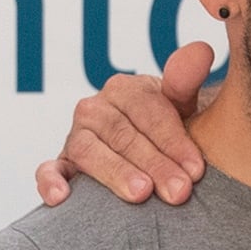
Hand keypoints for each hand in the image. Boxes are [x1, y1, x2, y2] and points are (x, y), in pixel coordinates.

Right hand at [38, 42, 214, 207]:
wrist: (149, 154)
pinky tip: (61, 198)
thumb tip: (201, 51)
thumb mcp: (181, 107)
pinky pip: (49, 170)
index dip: (173, 140)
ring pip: (89, 151)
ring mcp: (75, 136)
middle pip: (123, 134)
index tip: (196, 168)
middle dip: (153, 164)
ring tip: (141, 193)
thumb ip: (186, 82)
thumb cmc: (167, 132)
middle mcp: (95, 109)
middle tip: (179, 191)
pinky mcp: (61, 164)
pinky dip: (50, 181)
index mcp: (125, 89)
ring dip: (115, 172)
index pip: (148, 111)